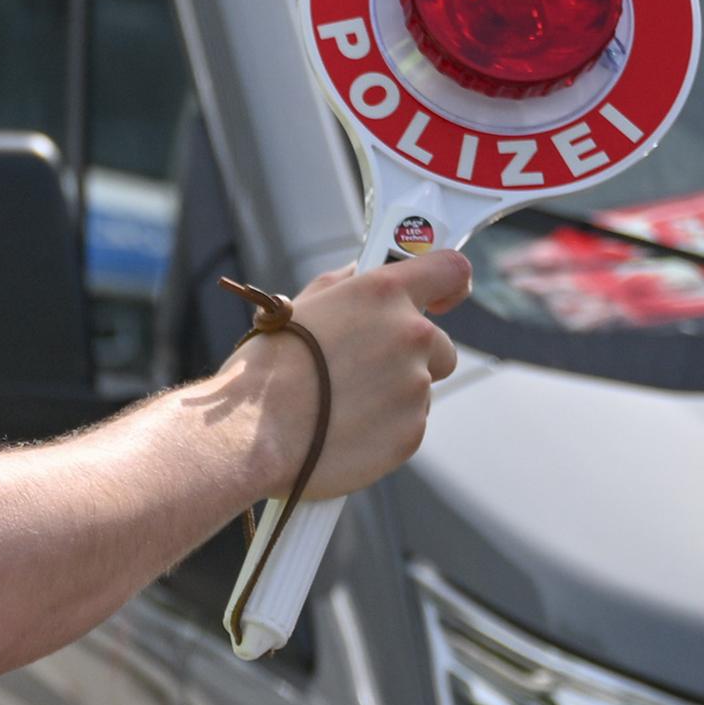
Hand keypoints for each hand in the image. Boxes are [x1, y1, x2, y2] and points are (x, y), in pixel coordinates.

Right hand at [229, 244, 468, 499]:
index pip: (450, 270)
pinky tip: (342, 431)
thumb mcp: (300, 307)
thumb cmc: (265, 368)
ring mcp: (415, 387)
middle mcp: (410, 335)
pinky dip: (383, 431)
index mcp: (384, 294)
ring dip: (391, 396)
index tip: (443, 299)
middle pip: (440, 345)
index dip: (451, 285)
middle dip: (414, 357)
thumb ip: (342, 287)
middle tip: (365, 371)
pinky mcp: (411, 433)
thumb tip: (357, 274)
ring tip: (338, 407)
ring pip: (418, 390)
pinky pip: (407, 427)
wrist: (251, 434)